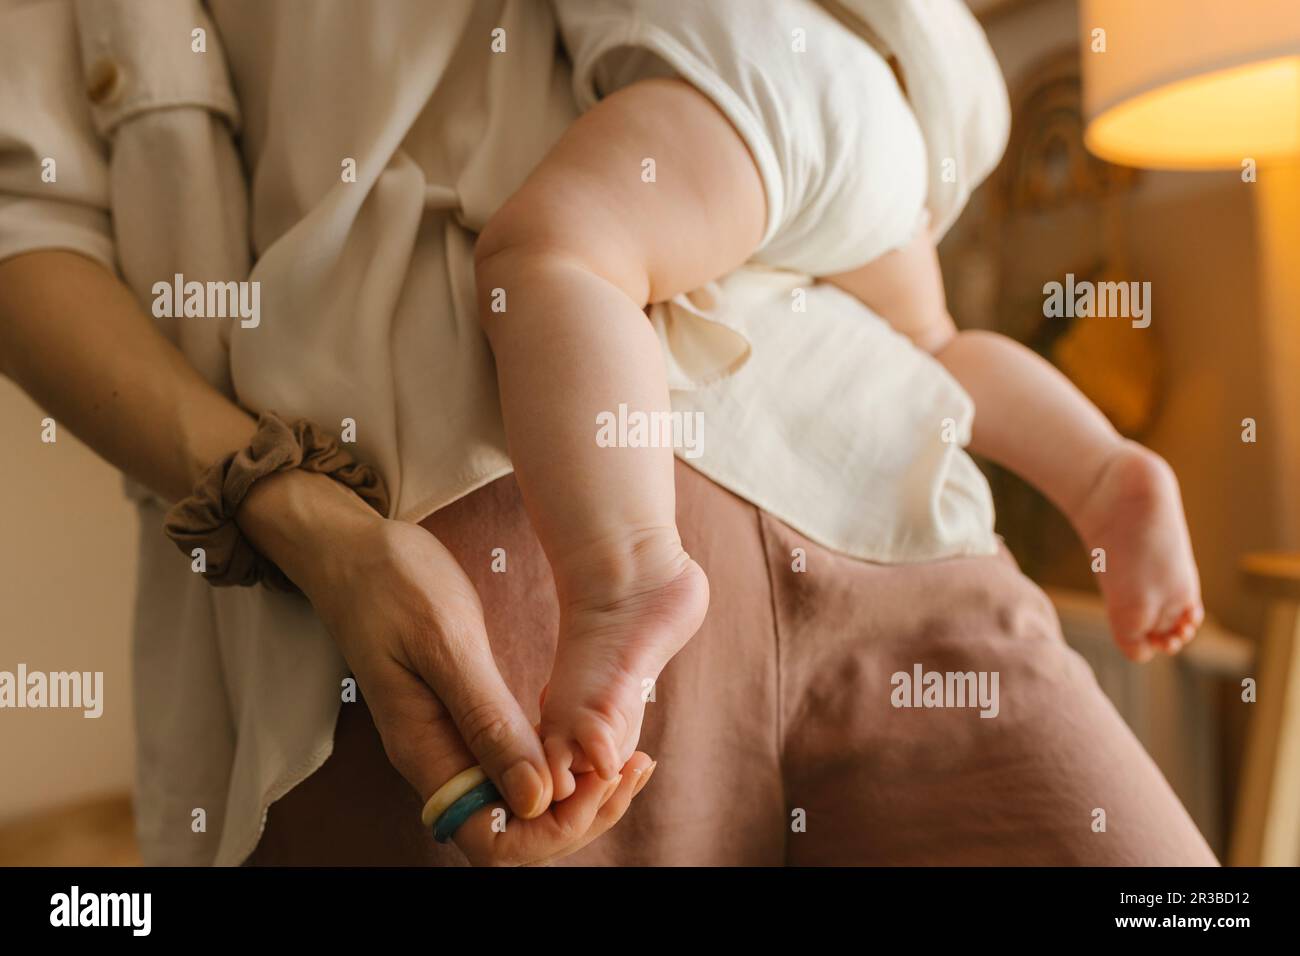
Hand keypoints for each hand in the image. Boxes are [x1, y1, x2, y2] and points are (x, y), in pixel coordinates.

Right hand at [238, 471, 654, 863]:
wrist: (352, 551)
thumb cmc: (392, 584)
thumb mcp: (446, 643)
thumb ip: (486, 721)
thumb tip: (536, 798)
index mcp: (426, 753)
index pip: (494, 841)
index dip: (553, 828)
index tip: (598, 780)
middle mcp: (438, 761)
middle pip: (514, 832)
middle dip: (578, 815)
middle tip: (630, 768)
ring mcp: (450, 742)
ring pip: (519, 804)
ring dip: (575, 794)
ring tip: (627, 760)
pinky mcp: (463, 718)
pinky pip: (514, 765)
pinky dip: (559, 764)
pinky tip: (592, 740)